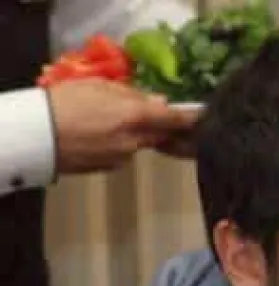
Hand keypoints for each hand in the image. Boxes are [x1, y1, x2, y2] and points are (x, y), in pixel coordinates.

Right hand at [48, 79, 197, 172]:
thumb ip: (133, 94)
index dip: (192, 119)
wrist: (36, 136)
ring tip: (109, 122)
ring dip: (134, 134)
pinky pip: (123, 154)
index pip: (175, 120)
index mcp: (136, 116)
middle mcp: (136, 140)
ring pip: (140, 144)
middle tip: (146, 114)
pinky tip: (99, 136)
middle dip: (158, 126)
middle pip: (159, 134)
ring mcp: (124, 157)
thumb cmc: (64, 103)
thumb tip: (159, 101)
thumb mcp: (99, 86)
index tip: (204, 118)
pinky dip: (118, 145)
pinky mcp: (110, 168)